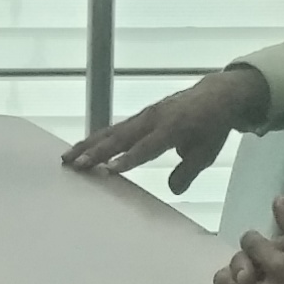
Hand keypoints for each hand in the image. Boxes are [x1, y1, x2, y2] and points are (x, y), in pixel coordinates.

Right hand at [60, 68, 269, 191]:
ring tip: (66, 159)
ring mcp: (144, 116)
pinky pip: (114, 128)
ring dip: (88, 145)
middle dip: (97, 152)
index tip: (109, 169)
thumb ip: (189, 170)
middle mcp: (154, 118)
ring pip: (111, 132)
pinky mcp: (138, 117)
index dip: (129, 158)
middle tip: (76, 165)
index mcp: (174, 126)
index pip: (147, 146)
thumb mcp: (208, 151)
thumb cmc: (212, 125)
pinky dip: (95, 138)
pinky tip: (79, 149)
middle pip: (121, 137)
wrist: (216, 95)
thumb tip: (174, 188)